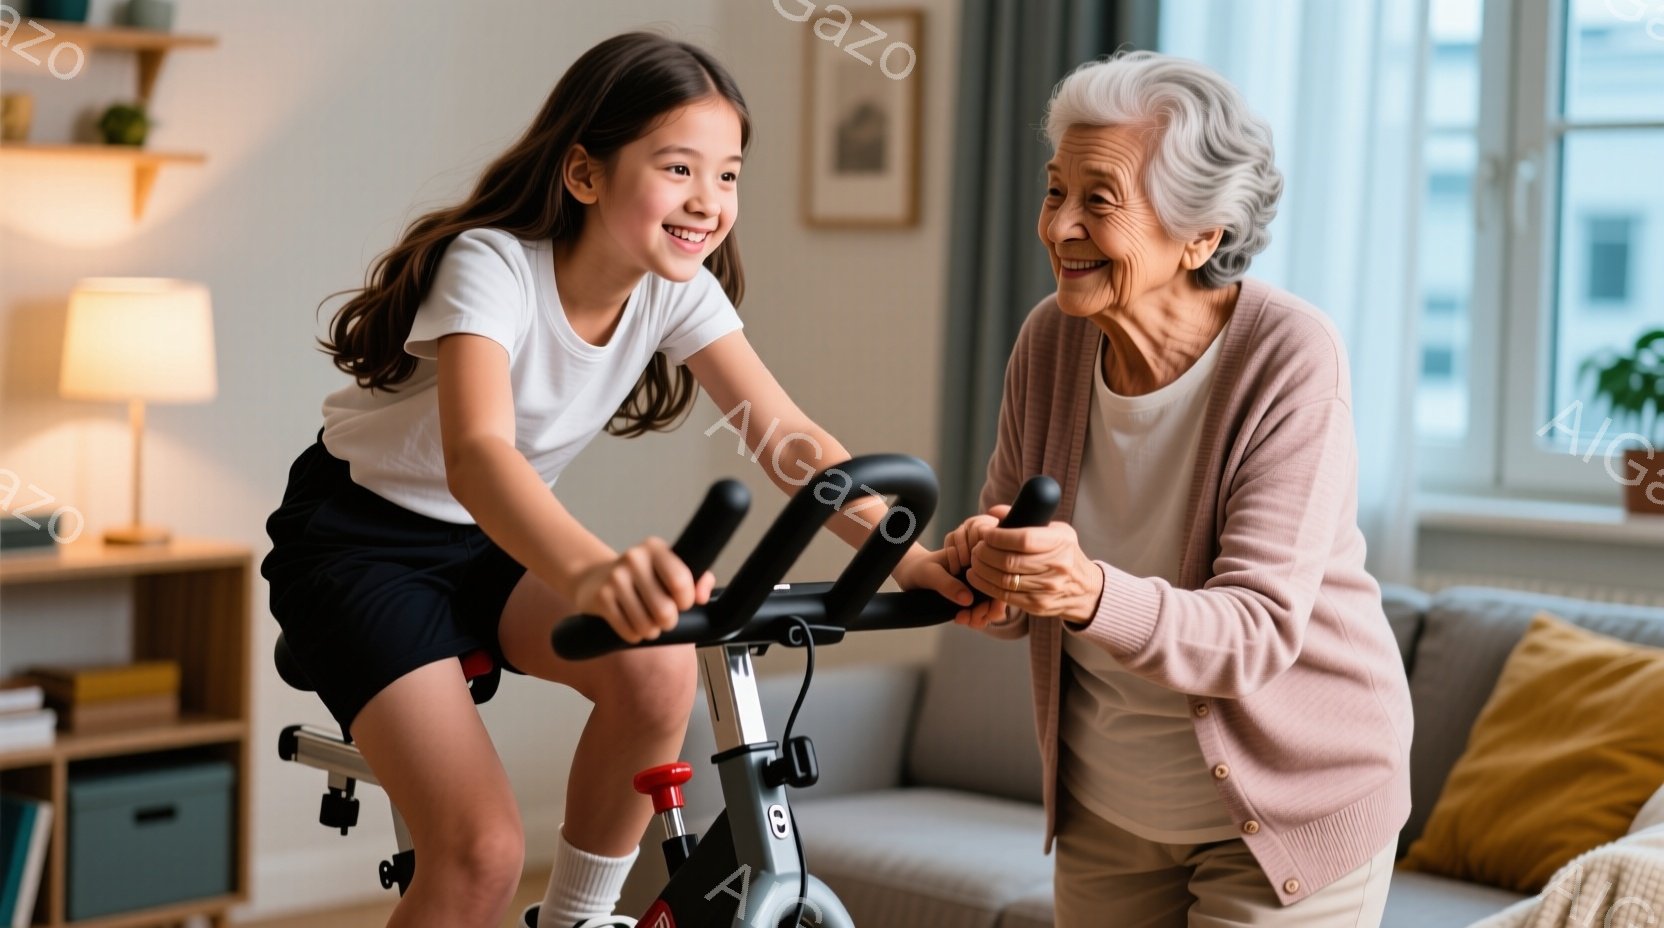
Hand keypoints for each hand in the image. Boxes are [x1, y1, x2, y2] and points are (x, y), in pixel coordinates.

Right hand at [572, 537, 716, 643]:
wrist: (594, 578)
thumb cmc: (641, 578)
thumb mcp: (668, 569)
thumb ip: (697, 579)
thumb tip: (703, 596)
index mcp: (656, 548)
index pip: (681, 581)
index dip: (687, 601)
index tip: (682, 603)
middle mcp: (634, 558)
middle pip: (665, 609)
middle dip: (669, 621)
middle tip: (664, 617)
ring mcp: (615, 578)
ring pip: (646, 624)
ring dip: (651, 631)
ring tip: (649, 622)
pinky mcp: (601, 597)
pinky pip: (628, 631)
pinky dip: (634, 635)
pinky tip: (632, 625)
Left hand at [891, 546, 1006, 627]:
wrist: (910, 574)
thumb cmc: (920, 567)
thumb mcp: (931, 573)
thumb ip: (947, 584)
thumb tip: (968, 600)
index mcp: (977, 561)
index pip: (998, 579)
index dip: (998, 597)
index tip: (985, 609)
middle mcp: (980, 575)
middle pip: (998, 596)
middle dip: (989, 612)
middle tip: (972, 618)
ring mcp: (975, 588)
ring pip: (989, 608)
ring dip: (980, 618)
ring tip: (962, 618)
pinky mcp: (968, 600)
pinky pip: (978, 613)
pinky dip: (973, 620)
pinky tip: (959, 619)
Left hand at [962, 504, 1103, 622]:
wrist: (1084, 589)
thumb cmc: (1063, 553)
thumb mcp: (1055, 531)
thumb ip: (1025, 518)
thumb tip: (994, 512)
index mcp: (1060, 542)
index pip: (1023, 539)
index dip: (998, 537)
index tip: (986, 533)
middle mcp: (1056, 566)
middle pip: (1009, 561)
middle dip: (985, 553)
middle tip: (976, 547)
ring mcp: (1047, 588)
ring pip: (1004, 580)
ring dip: (982, 569)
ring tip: (974, 560)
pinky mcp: (1037, 605)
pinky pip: (1004, 595)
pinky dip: (985, 585)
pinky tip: (976, 576)